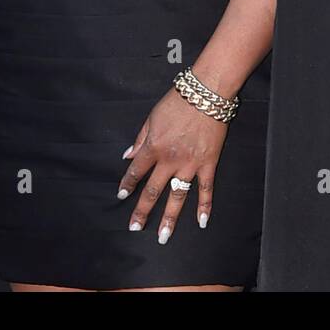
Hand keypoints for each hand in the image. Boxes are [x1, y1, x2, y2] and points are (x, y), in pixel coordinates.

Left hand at [117, 88, 227, 242]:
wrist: (206, 93)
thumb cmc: (178, 101)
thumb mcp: (152, 116)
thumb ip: (140, 138)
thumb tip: (127, 156)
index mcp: (153, 147)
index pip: (136, 171)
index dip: (127, 185)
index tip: (121, 196)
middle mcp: (169, 160)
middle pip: (153, 191)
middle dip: (142, 211)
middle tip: (135, 227)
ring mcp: (190, 164)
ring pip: (178, 197)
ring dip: (169, 218)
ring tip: (163, 236)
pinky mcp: (208, 163)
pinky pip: (206, 189)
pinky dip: (204, 206)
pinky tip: (201, 222)